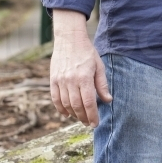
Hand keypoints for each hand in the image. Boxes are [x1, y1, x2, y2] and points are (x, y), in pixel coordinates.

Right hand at [50, 9, 111, 126]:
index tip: (95, 124)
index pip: (88, 102)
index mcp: (84, 77)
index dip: (92, 115)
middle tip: (88, 123)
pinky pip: (55, 98)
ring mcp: (60, 80)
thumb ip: (102, 84)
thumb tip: (108, 100)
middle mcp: (71, 80)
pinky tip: (66, 114)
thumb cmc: (87, 52)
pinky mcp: (53, 79)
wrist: (69, 38)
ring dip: (73, 114)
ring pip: (66, 104)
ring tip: (80, 118)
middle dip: (83, 117)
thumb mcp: (98, 66)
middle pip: (77, 106)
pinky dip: (60, 108)